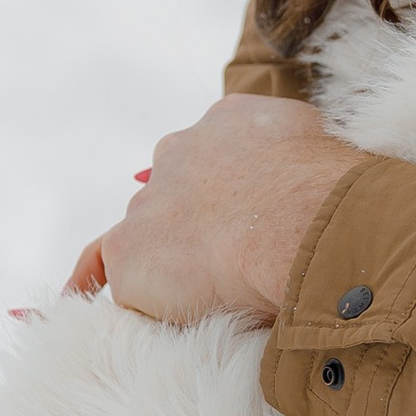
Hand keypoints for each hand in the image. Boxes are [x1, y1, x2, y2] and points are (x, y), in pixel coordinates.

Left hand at [67, 96, 362, 325]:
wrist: (306, 223)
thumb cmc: (336, 195)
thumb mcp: (328, 151)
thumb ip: (303, 158)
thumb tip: (308, 180)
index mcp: (229, 121)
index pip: (214, 156)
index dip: (228, 191)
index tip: (243, 216)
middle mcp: (180, 151)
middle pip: (174, 191)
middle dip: (197, 223)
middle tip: (232, 261)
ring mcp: (151, 202)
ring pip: (148, 232)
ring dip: (171, 260)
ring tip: (203, 291)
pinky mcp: (132, 252)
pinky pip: (103, 268)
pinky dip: (91, 279)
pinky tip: (78, 294)